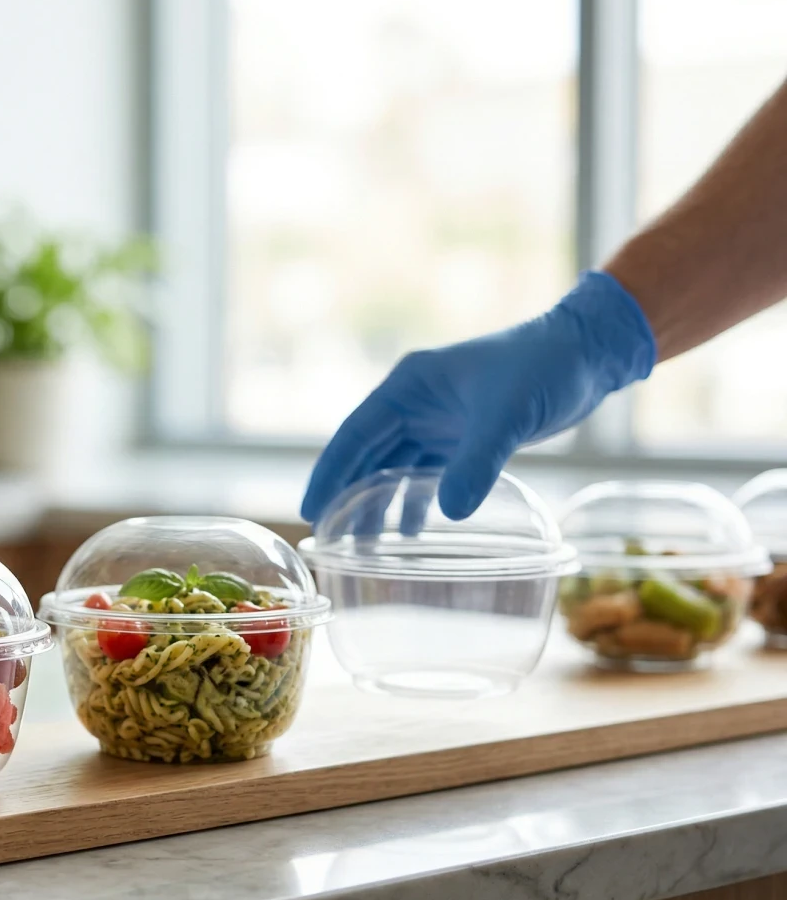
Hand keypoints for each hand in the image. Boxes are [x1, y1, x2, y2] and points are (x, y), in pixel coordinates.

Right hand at [299, 271, 655, 523]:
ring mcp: (438, 419)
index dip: (331, 473)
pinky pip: (426, 473)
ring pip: (394, 467)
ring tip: (366, 546)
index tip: (311, 510)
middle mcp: (415, 402)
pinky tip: (413, 531)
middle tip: (330, 537)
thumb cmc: (544, 367)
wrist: (586, 353)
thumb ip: (477, 463)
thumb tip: (450, 514)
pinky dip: (416, 500)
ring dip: (380, 503)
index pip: (356, 434)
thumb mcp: (507, 414)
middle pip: (367, 454)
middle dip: (348, 494)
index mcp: (409, 385)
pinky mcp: (463, 434)